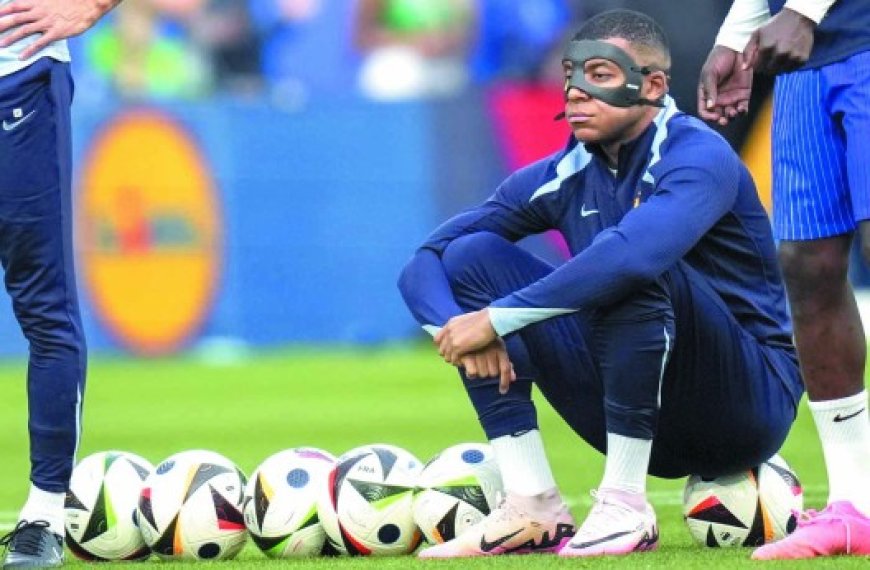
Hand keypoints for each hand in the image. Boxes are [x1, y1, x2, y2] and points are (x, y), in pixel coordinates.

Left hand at [0, 0, 117, 59]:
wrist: (88, 4)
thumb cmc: (72, 1)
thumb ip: (41, 2)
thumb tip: (33, 6)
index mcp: (37, 2)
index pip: (14, 6)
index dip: (3, 11)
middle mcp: (38, 12)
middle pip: (15, 18)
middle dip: (1, 25)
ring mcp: (47, 23)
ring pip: (24, 31)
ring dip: (11, 38)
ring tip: (1, 45)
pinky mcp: (56, 33)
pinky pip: (39, 42)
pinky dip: (29, 50)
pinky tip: (22, 57)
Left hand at [435, 309, 497, 364]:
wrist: (489, 321)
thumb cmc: (485, 320)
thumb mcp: (468, 320)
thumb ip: (461, 326)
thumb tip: (463, 331)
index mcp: (450, 324)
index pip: (437, 339)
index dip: (442, 346)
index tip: (449, 350)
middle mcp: (448, 331)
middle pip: (441, 350)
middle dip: (448, 355)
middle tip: (456, 358)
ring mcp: (452, 340)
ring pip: (447, 356)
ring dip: (453, 360)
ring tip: (460, 361)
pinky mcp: (458, 347)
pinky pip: (454, 359)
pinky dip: (458, 362)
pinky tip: (464, 362)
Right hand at [459, 339, 516, 393]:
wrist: (465, 330)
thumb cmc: (484, 342)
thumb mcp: (498, 349)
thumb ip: (506, 365)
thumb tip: (513, 379)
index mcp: (499, 347)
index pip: (505, 368)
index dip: (505, 381)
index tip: (503, 391)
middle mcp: (491, 350)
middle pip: (493, 373)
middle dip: (488, 371)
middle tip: (482, 364)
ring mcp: (479, 353)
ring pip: (483, 374)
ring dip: (479, 372)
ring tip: (474, 362)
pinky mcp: (467, 355)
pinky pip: (473, 373)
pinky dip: (470, 373)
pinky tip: (466, 365)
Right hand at [698, 45, 752, 125]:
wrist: (735, 49)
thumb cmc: (718, 60)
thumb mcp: (710, 73)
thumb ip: (710, 89)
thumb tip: (710, 106)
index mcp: (707, 95)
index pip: (704, 111)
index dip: (708, 116)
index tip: (715, 115)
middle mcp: (718, 99)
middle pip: (717, 116)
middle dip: (721, 120)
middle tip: (724, 120)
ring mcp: (731, 98)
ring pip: (730, 115)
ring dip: (731, 117)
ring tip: (733, 112)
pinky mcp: (743, 95)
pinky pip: (743, 108)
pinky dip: (742, 112)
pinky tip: (741, 109)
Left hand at [743, 8, 814, 74]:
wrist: (798, 17)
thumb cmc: (775, 25)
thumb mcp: (757, 34)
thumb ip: (748, 51)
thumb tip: (744, 68)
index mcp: (767, 47)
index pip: (758, 67)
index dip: (758, 65)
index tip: (761, 59)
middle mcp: (781, 53)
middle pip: (769, 71)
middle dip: (767, 67)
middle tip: (770, 57)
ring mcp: (793, 56)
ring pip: (780, 72)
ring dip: (778, 67)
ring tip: (779, 55)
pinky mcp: (802, 58)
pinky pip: (791, 69)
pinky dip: (788, 65)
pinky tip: (788, 56)